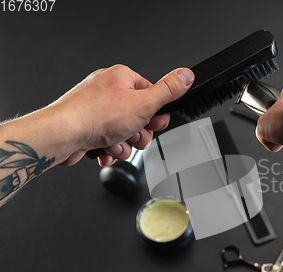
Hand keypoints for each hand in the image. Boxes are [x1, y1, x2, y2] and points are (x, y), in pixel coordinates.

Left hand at [51, 64, 193, 166]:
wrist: (62, 135)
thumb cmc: (95, 116)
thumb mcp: (143, 103)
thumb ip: (168, 90)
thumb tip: (186, 75)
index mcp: (122, 77)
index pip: (152, 95)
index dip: (155, 114)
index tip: (152, 122)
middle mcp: (108, 90)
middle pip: (140, 116)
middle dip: (138, 132)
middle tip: (131, 133)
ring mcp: (96, 109)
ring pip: (125, 132)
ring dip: (124, 144)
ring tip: (113, 143)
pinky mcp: (88, 126)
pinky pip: (109, 141)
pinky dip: (110, 149)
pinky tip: (105, 150)